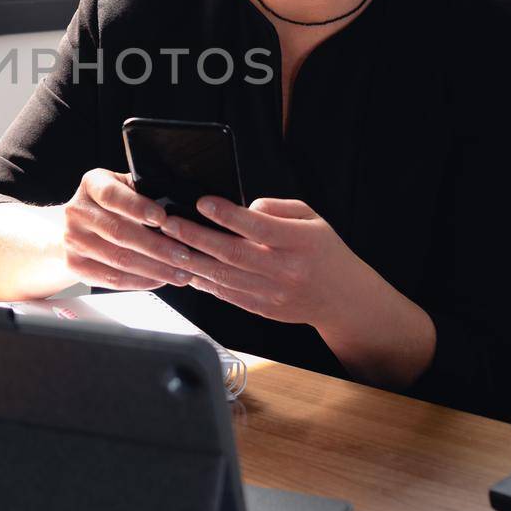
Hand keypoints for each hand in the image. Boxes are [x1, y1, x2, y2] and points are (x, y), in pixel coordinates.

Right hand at [61, 168, 197, 290]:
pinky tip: (159, 280)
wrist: (77, 226)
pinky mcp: (75, 266)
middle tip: (184, 255)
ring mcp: (72, 240)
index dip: (137, 207)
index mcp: (92, 185)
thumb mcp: (124, 188)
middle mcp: (77, 211)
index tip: (163, 218)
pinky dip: (140, 281)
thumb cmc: (111, 206)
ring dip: (154, 269)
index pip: (111, 195)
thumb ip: (144, 193)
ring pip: (119, 259)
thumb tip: (178, 207)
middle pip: (119, 232)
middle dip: (157, 246)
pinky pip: (112, 279)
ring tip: (180, 273)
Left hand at [164, 195, 437, 387]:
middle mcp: (284, 270)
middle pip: (232, 254)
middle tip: (169, 223)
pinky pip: (227, 295)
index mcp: (299, 242)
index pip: (258, 227)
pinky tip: (187, 269)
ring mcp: (272, 294)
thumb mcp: (311, 218)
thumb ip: (276, 208)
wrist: (343, 299)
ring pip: (224, 277)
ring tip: (168, 246)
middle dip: (196, 237)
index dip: (227, 215)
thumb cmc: (324, 251)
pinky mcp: (263, 309)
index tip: (202, 202)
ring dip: (192, 261)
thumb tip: (243, 206)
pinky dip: (205, 282)